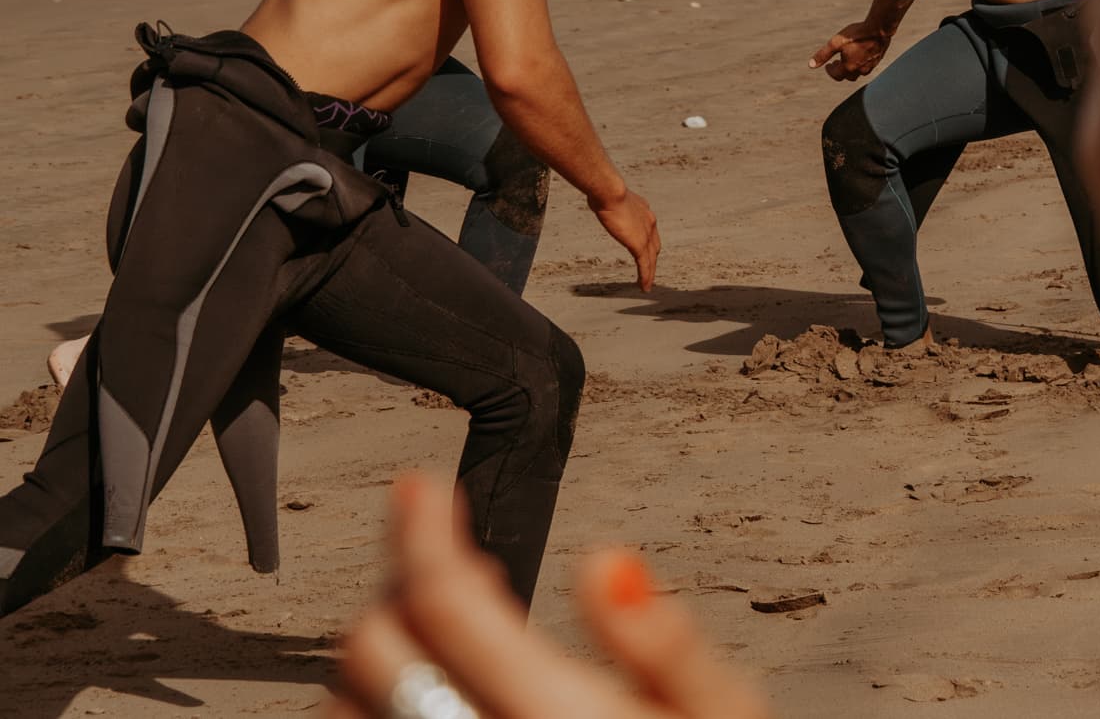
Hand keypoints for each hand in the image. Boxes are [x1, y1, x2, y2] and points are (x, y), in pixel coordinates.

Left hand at [329, 475, 768, 718]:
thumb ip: (671, 646)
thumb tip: (607, 564)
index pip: (443, 603)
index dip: (421, 528)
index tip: (421, 490)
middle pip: (373, 650)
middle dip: (401, 586)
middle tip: (449, 566)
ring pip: (340, 710)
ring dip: (375, 659)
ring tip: (434, 640)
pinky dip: (361, 713)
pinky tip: (417, 702)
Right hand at [592, 187, 661, 290]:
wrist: (610, 192)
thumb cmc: (606, 190)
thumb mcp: (612, 197)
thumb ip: (612, 203)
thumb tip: (602, 200)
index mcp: (644, 211)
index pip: (650, 232)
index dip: (649, 243)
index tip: (646, 250)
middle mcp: (650, 223)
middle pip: (654, 247)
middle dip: (652, 259)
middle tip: (649, 270)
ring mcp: (646, 234)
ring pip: (651, 259)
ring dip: (650, 273)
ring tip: (647, 285)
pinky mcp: (639, 244)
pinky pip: (645, 265)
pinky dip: (645, 277)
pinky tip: (644, 286)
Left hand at [808, 23, 891, 81]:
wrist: (879, 28)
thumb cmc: (857, 34)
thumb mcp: (836, 42)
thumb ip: (823, 55)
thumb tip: (811, 65)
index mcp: (849, 67)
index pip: (836, 75)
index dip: (830, 71)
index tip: (827, 65)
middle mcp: (861, 70)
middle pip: (848, 76)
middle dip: (841, 71)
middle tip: (836, 62)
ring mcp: (871, 65)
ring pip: (860, 72)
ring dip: (852, 68)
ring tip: (848, 58)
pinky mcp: (878, 59)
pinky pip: (868, 66)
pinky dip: (862, 63)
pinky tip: (860, 53)